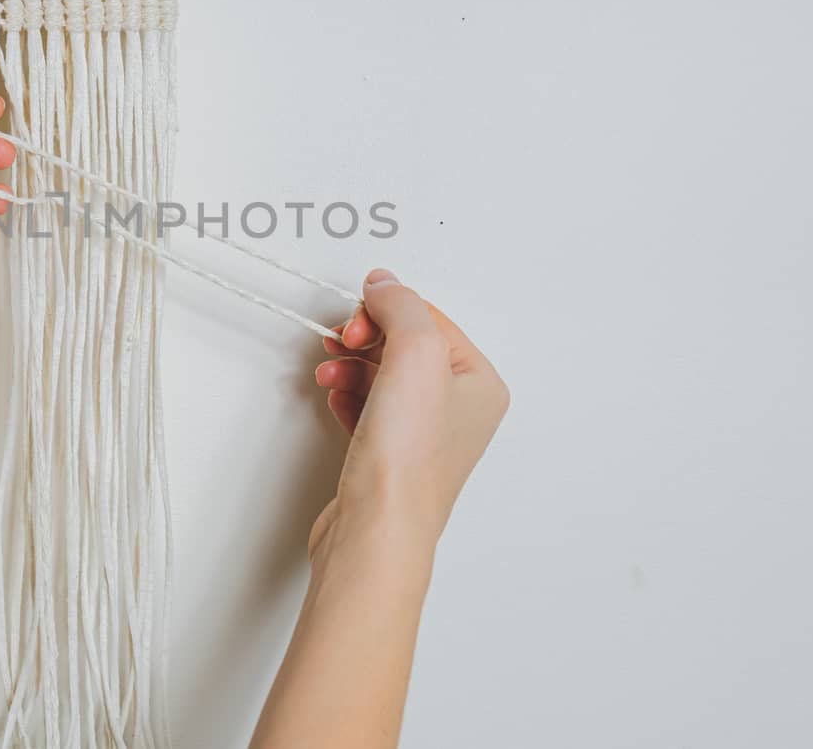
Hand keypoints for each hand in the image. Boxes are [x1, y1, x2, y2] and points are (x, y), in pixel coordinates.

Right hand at [310, 268, 508, 564]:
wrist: (377, 527)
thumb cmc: (407, 461)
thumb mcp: (415, 355)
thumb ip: (401, 307)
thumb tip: (386, 285)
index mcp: (480, 384)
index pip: (430, 319)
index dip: (388, 310)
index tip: (359, 318)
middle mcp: (458, 410)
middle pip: (405, 344)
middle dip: (366, 337)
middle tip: (343, 341)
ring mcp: (425, 435)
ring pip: (382, 374)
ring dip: (350, 363)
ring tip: (332, 371)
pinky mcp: (390, 454)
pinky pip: (367, 405)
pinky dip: (348, 393)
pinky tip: (337, 397)